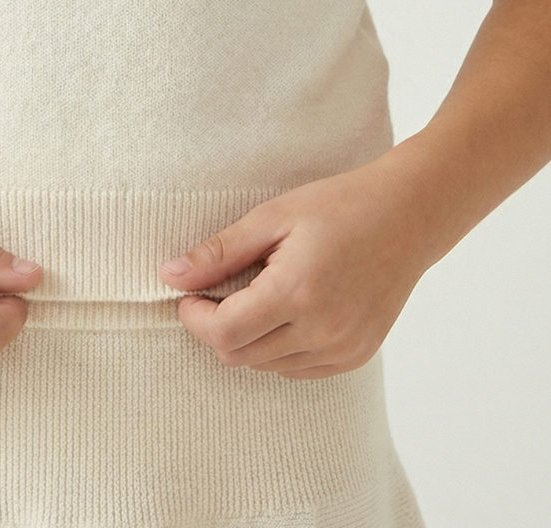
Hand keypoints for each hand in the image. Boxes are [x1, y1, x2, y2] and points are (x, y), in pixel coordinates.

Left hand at [158, 159, 430, 378]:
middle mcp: (322, 329)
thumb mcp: (272, 216)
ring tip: (255, 295)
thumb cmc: (338, 206)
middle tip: (216, 291)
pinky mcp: (357, 356)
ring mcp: (343, 348)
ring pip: (267, 367)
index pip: (224, 333)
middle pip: (240, 356)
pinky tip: (284, 312)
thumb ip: (220, 252)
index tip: (188, 294)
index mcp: (296, 292)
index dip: (194, 317)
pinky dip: (279, 349)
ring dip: (247, 340)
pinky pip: (298, 369)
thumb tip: (169, 275)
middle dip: (216, 328)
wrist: (407, 216)